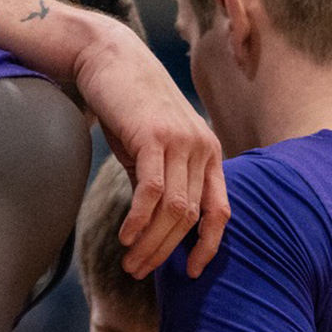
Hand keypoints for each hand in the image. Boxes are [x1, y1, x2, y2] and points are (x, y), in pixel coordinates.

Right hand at [71, 20, 227, 278]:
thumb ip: (163, 181)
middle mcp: (203, 147)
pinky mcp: (154, 137)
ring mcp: (181, 141)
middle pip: (191, 217)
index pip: (220, 211)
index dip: (209, 246)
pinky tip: (125, 236)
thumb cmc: (130, 106)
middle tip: (139, 271)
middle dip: (166, 251)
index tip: (191, 273)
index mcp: (210, 153)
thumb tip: (156, 225)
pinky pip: (153, 191)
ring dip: (151, 243)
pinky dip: (139, 219)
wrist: (110, 59)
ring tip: (130, 262)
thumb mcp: (154, 147)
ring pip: (174, 210)